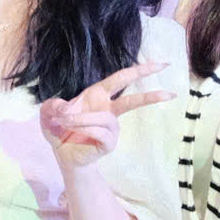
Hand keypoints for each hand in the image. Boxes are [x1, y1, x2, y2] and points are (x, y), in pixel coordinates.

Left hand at [39, 60, 173, 172]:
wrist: (62, 154)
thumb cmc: (58, 129)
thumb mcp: (48, 112)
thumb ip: (52, 104)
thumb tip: (66, 108)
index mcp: (97, 96)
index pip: (121, 79)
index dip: (140, 70)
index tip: (161, 64)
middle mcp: (108, 110)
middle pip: (132, 100)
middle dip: (151, 95)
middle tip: (171, 93)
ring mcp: (111, 128)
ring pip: (103, 118)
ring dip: (81, 119)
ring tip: (64, 122)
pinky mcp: (109, 142)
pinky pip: (100, 132)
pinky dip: (83, 129)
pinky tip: (75, 132)